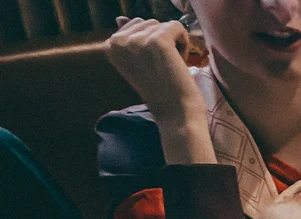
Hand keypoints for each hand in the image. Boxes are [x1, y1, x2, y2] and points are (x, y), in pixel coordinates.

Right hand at [107, 18, 213, 164]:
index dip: (150, 43)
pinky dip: (185, 42)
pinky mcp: (157, 40)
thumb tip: (120, 18)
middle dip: (161, 40)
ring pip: (163, 24)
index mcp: (110, 45)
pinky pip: (177, 26)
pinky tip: (180, 62)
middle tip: (163, 66)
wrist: (175, 112)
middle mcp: (118, 40)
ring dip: (173, 43)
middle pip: (149, 22)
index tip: (152, 64)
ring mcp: (137, 39)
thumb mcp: (137, 62)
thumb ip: (129, 38)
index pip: (135, 24)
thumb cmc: (160, 90)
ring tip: (169, 66)